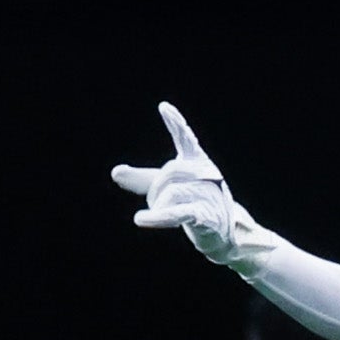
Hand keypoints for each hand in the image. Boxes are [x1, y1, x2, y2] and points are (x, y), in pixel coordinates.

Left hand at [110, 103, 274, 269]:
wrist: (224, 231)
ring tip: (156, 217)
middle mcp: (205, 174)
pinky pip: (176, 213)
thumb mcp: (170, 187)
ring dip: (156, 207)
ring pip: (171, 193)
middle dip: (154, 189)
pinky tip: (139, 219)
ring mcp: (207, 194)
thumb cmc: (196, 203)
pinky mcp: (205, 216)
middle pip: (169, 172)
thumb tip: (115, 172)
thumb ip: (143, 179)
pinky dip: (157, 217)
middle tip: (153, 203)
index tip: (164, 107)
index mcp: (198, 162)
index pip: (186, 139)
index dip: (176, 124)